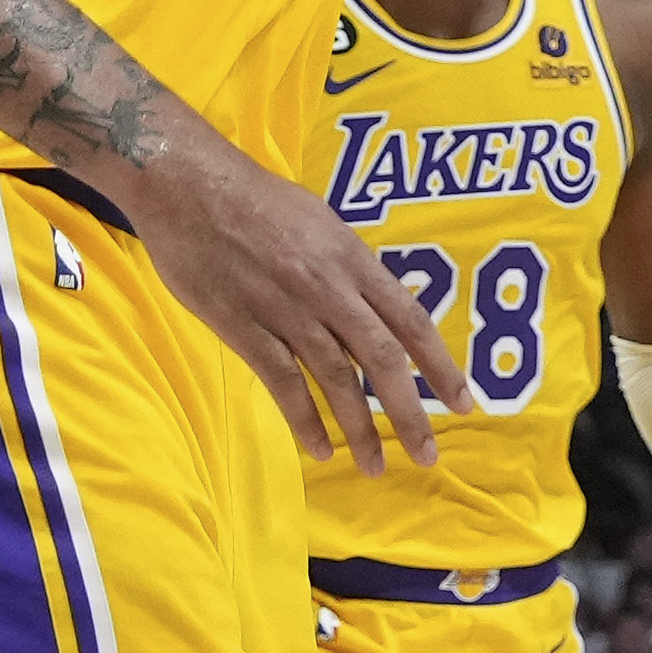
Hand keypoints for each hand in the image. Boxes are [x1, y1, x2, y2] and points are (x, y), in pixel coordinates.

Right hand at [137, 139, 449, 463]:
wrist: (188, 186)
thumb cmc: (255, 198)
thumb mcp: (321, 221)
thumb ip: (349, 266)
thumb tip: (373, 302)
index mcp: (352, 259)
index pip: (411, 321)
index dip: (440, 366)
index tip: (464, 403)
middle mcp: (328, 288)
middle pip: (382, 359)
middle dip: (409, 412)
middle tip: (427, 456)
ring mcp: (286, 310)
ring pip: (335, 378)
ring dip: (358, 428)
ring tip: (374, 466)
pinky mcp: (243, 327)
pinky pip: (282, 382)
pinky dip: (304, 419)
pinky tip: (319, 449)